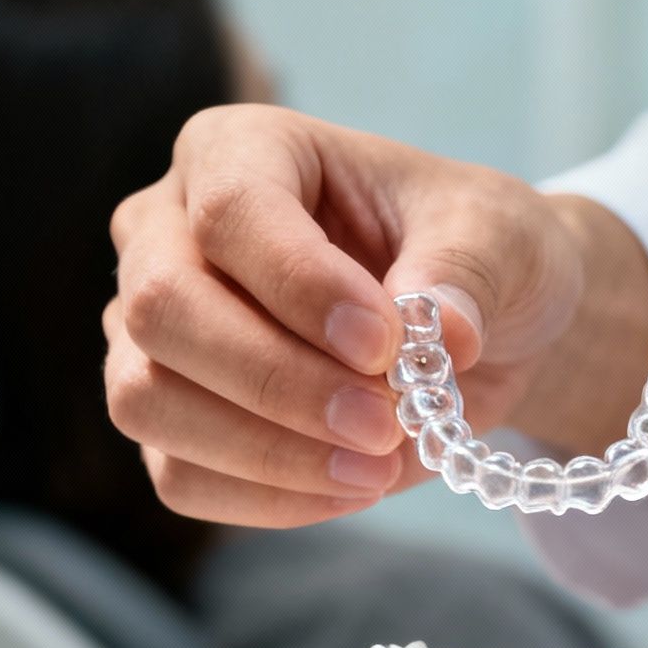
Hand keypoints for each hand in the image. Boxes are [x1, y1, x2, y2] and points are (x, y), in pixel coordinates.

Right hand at [104, 104, 647, 527]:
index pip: (231, 210)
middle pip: (161, 307)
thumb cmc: (473, 251)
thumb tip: (440, 332)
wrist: (476, 326)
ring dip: (265, 450)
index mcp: (240, 150)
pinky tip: (351, 488)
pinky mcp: (169, 416)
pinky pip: (178, 474)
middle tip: (384, 423)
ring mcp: (151, 331)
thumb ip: (466, 269)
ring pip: (146, 396)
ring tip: (376, 465)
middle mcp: (166, 231)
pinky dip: (265, 496)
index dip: (300, 285)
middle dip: (277, 381)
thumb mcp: (500, 234)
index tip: (387, 345)